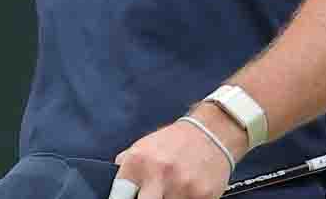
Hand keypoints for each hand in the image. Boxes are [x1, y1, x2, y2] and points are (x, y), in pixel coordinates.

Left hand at [112, 112, 242, 198]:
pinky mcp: (203, 196)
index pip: (121, 195)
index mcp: (138, 161)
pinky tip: (185, 192)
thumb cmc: (174, 142)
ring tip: (168, 191)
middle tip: (149, 196)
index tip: (129, 198)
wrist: (211, 133)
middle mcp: (159, 174)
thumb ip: (127, 167)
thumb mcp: (143, 147)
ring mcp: (182, 187)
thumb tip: (114, 187)